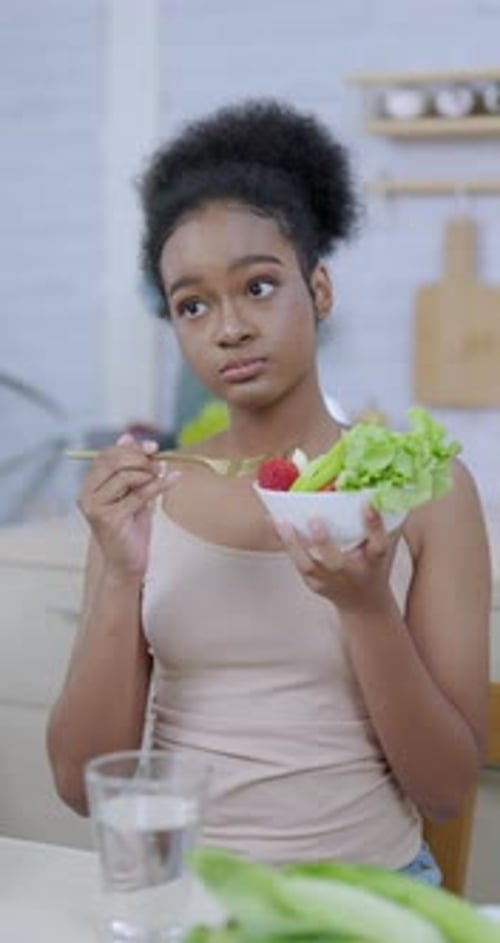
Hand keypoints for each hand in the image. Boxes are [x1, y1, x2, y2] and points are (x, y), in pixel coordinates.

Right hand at [77, 433, 179, 578]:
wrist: (128, 563)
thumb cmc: (130, 529)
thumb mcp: (131, 492)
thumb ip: (129, 467)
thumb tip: (127, 436)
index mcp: (88, 486)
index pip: (105, 456)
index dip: (129, 448)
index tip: (153, 447)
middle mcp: (86, 495)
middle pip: (113, 462)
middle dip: (140, 458)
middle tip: (159, 462)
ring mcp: (95, 507)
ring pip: (125, 476)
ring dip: (148, 473)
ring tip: (161, 476)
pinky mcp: (109, 519)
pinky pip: (138, 495)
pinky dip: (159, 485)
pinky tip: (174, 479)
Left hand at [274, 505, 398, 614]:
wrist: (364, 604)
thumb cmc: (374, 565)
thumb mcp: (384, 545)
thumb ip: (382, 520)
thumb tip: (379, 486)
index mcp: (375, 562)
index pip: (379, 544)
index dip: (374, 524)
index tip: (367, 503)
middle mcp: (353, 574)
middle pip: (336, 562)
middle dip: (324, 541)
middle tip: (314, 518)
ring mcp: (330, 582)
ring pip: (308, 565)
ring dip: (293, 544)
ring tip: (281, 522)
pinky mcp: (313, 584)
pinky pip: (297, 563)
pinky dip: (285, 543)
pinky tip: (274, 524)